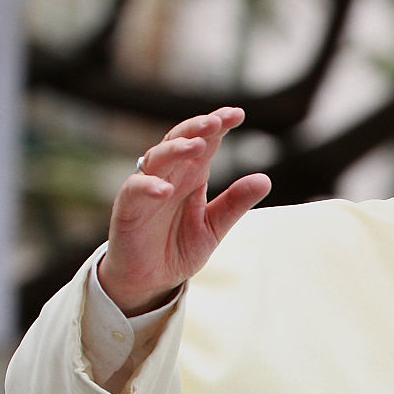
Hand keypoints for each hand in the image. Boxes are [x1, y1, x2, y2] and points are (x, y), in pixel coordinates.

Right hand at [98, 107, 270, 315]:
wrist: (149, 280)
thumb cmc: (178, 247)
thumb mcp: (214, 226)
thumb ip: (235, 203)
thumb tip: (266, 179)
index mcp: (192, 175)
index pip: (205, 141)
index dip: (218, 125)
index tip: (238, 114)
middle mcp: (169, 176)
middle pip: (180, 140)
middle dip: (197, 128)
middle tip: (217, 122)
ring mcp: (146, 189)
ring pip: (157, 158)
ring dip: (175, 149)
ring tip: (196, 145)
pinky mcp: (128, 209)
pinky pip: (134, 191)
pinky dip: (148, 186)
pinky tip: (165, 189)